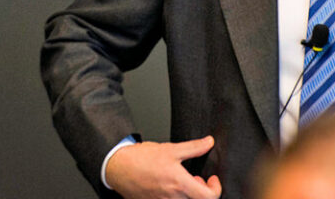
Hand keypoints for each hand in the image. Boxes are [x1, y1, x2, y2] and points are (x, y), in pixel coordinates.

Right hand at [105, 135, 221, 198]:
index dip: (215, 188)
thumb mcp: (171, 149)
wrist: (119, 168)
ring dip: (190, 195)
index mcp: (179, 184)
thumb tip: (208, 142)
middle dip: (203, 192)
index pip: (209, 197)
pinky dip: (178, 197)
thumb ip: (194, 148)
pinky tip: (171, 187)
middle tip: (198, 180)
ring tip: (183, 183)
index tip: (212, 179)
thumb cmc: (142, 159)